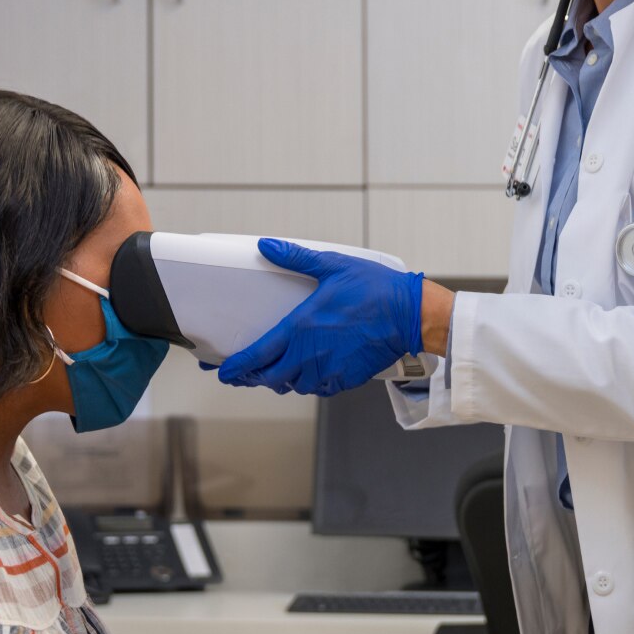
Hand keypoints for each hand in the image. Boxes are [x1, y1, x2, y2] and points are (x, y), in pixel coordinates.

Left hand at [216, 238, 424, 396]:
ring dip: (282, 380)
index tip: (224, 372)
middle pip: (271, 378)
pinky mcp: (346, 378)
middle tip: (244, 374)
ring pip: (294, 385)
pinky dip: (309, 382)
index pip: (258, 356)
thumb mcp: (332, 267)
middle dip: (254, 378)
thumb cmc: (373, 289)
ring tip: (276, 371)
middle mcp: (310, 355)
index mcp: (301, 328)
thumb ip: (296, 258)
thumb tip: (266, 246)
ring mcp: (328, 370)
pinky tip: (308, 372)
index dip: (237, 368)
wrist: (410, 314)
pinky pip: (319, 388)